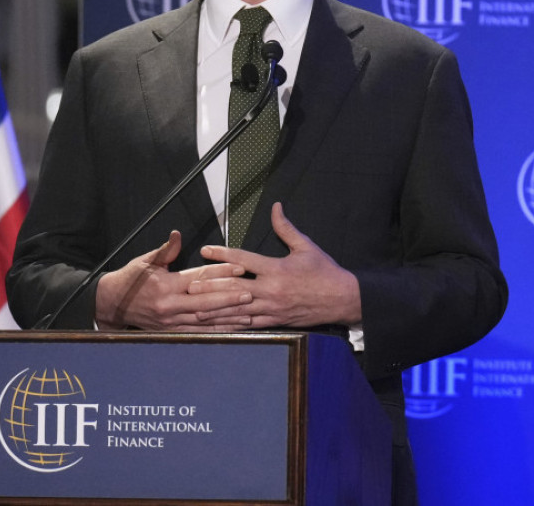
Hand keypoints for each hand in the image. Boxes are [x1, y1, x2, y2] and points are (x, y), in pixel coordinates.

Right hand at [95, 231, 254, 330]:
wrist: (112, 304)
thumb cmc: (130, 279)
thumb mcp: (146, 260)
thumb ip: (166, 250)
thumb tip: (177, 235)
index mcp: (165, 285)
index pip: (198, 278)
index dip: (220, 272)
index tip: (239, 268)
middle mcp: (170, 305)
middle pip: (205, 302)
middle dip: (229, 299)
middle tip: (250, 294)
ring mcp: (171, 321)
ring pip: (204, 321)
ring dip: (227, 318)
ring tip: (248, 314)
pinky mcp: (171, 332)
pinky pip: (198, 333)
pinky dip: (216, 331)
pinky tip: (231, 330)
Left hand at [191, 203, 361, 328]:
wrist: (343, 299)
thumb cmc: (325, 272)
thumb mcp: (306, 246)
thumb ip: (286, 228)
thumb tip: (275, 207)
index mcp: (277, 269)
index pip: (244, 260)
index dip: (223, 254)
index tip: (205, 251)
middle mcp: (271, 290)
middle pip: (234, 288)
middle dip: (210, 286)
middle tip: (190, 284)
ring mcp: (272, 309)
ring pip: (238, 309)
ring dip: (215, 309)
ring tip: (195, 308)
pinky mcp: (275, 322)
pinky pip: (249, 325)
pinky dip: (232, 325)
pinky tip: (218, 326)